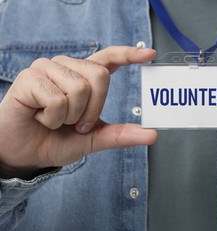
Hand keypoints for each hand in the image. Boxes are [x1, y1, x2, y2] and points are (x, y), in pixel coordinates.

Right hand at [0, 46, 157, 177]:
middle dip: (93, 109)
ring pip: (79, 89)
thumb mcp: (94, 138)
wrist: (26, 153)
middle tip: (75, 123)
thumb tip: (152, 134)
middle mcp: (67, 67)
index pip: (109, 58)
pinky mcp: (29, 78)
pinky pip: (57, 99)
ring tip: (54, 119)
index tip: (150, 54)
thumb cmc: (57, 140)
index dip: (129, 54)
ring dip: (70, 116)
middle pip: (100, 76)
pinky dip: (52, 118)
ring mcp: (47, 69)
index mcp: (84, 77)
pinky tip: (40, 117)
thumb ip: (121, 135)